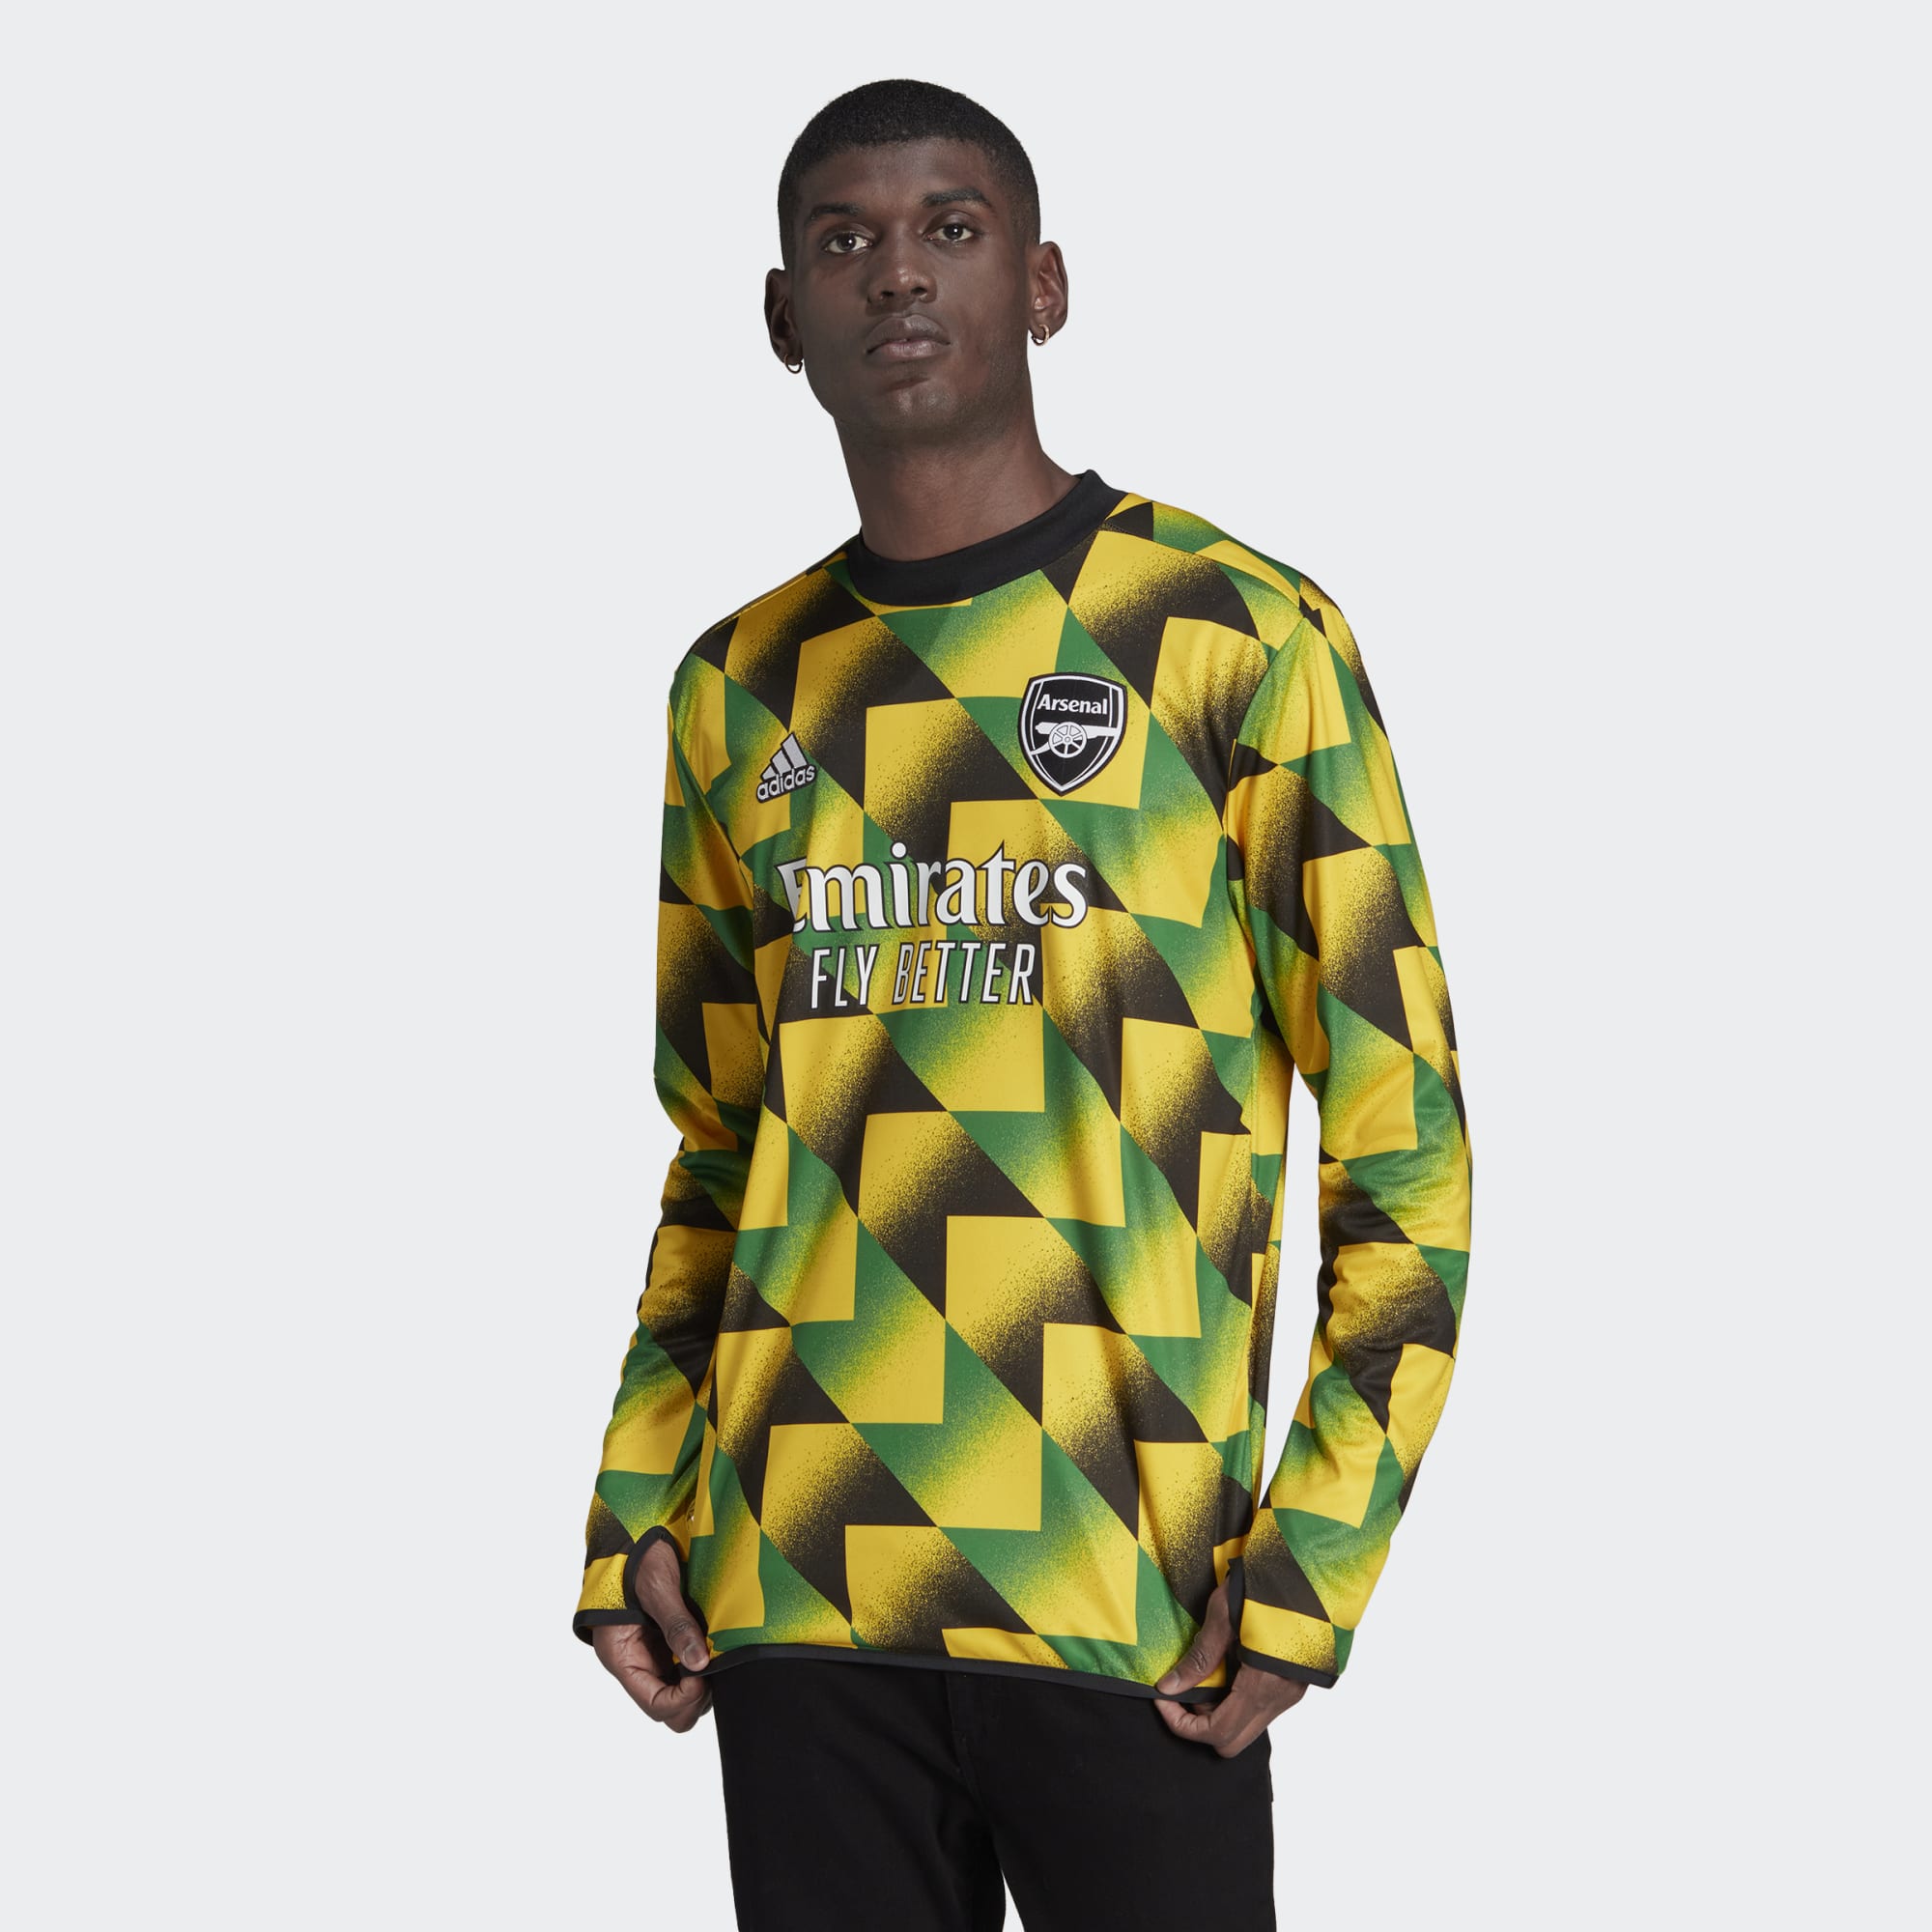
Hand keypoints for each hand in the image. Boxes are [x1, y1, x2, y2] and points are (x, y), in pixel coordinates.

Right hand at [590, 1537, 712, 1732]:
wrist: (636, 1529)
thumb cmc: (637, 1555)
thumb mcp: (657, 1587)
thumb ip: (676, 1624)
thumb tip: (698, 1663)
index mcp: (622, 1657)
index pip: (655, 1705)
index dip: (683, 1700)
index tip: (703, 1676)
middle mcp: (636, 1662)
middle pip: (669, 1706)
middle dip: (694, 1696)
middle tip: (713, 1665)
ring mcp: (652, 1653)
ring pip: (681, 1690)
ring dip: (701, 1679)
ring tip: (714, 1650)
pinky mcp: (666, 1641)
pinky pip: (686, 1667)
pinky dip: (701, 1662)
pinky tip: (712, 1643)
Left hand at [1153, 1578, 1306, 1755]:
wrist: (1307, 1568)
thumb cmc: (1265, 1585)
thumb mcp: (1223, 1615)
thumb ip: (1199, 1657)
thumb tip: (1168, 1687)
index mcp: (1263, 1684)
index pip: (1217, 1732)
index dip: (1182, 1724)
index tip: (1163, 1699)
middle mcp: (1280, 1698)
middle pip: (1231, 1741)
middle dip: (1199, 1722)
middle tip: (1185, 1686)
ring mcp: (1290, 1694)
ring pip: (1245, 1727)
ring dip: (1218, 1709)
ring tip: (1207, 1669)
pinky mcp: (1293, 1684)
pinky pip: (1259, 1709)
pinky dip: (1235, 1699)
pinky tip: (1228, 1665)